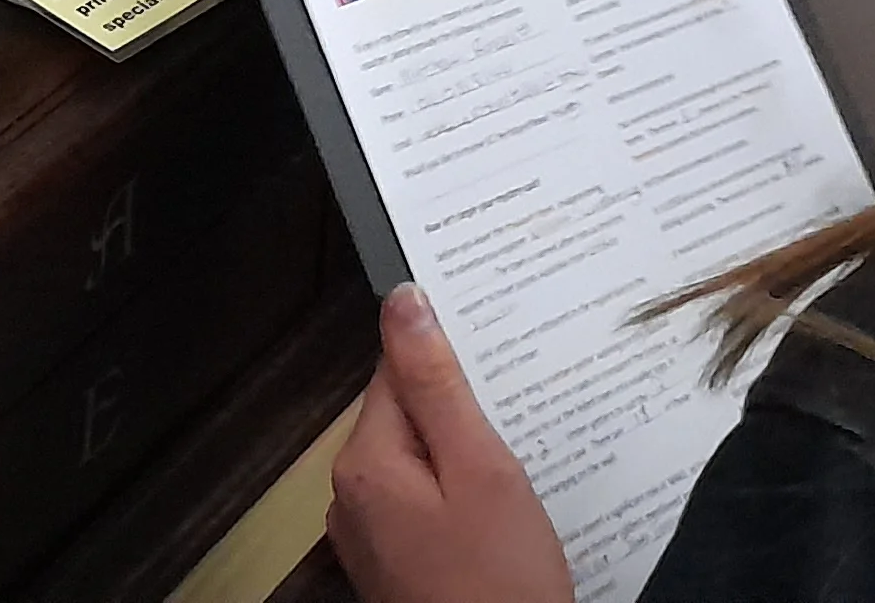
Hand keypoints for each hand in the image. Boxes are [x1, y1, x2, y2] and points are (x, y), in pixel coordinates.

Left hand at [331, 286, 574, 602]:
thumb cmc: (500, 582)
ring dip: (464, 457)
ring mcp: (370, 539)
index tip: (499, 356)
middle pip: (404, 419)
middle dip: (460, 412)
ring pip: (418, 464)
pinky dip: (460, 500)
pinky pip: (424, 508)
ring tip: (522, 458)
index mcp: (363, 464)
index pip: (394, 374)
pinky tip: (504, 511)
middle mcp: (350, 497)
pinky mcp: (397, 568)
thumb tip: (402, 299)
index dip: (447, 359)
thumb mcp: (481, 472)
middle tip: (523, 412)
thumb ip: (438, 385)